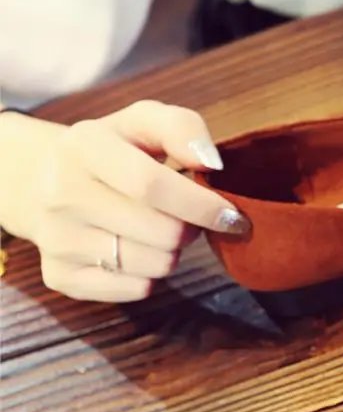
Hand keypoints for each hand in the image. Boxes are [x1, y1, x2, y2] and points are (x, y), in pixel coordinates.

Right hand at [0, 101, 249, 300]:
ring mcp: (57, 239)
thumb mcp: (144, 122)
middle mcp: (62, 194)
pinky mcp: (60, 276)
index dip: (201, 204)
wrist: (40, 179)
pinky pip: (136, 289)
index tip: (232, 215)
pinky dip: (150, 275)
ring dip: (173, 252)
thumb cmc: (114, 149)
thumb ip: (183, 128)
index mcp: (84, 146)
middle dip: (192, 229)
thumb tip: (211, 164)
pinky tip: (136, 250)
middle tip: (189, 218)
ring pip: (156, 266)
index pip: (151, 184)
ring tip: (158, 230)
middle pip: (162, 232)